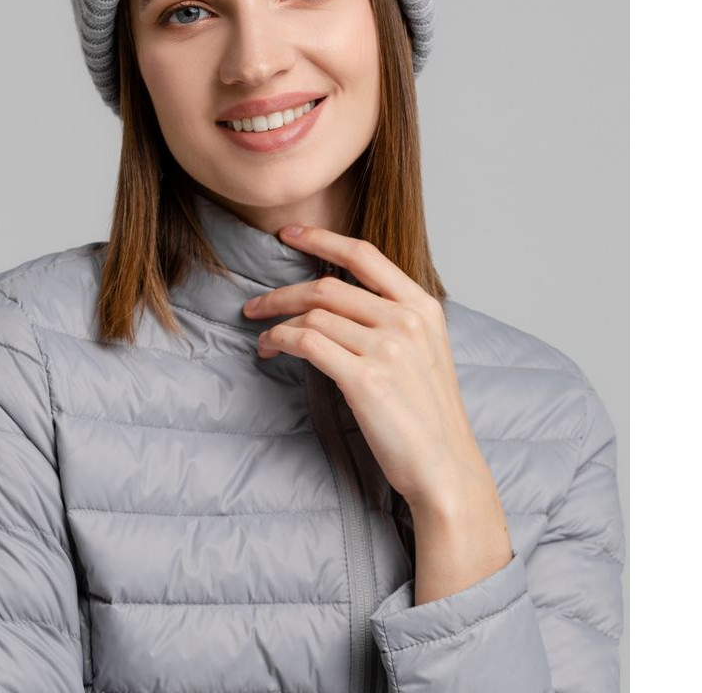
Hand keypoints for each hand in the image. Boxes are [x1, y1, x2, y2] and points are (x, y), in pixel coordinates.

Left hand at [242, 224, 507, 531]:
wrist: (445, 468)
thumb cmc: (428, 415)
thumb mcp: (425, 352)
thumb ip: (392, 319)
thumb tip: (338, 299)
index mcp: (423, 307)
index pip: (364, 254)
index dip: (321, 239)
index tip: (288, 233)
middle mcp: (406, 320)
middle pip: (327, 285)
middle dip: (282, 292)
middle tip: (256, 304)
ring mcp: (387, 348)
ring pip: (313, 314)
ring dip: (277, 322)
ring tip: (264, 337)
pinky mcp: (365, 379)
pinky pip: (307, 342)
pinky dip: (281, 340)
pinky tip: (272, 350)